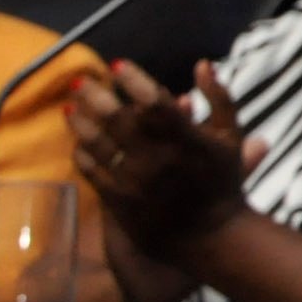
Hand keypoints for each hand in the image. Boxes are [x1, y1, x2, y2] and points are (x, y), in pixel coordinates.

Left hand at [72, 58, 259, 261]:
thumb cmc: (222, 181)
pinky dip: (81, 152)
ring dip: (80, 122)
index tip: (116, 64)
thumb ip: (220, 98)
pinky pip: (90, 171)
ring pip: (97, 144)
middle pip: (117, 119)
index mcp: (186, 139)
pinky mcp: (118, 201)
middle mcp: (156, 158)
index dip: (133, 80)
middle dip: (95, 96)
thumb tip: (200, 64)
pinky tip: (77, 140)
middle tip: (79, 80)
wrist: (209, 236)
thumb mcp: (231, 137)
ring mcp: (134, 181)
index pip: (154, 101)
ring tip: (69, 106)